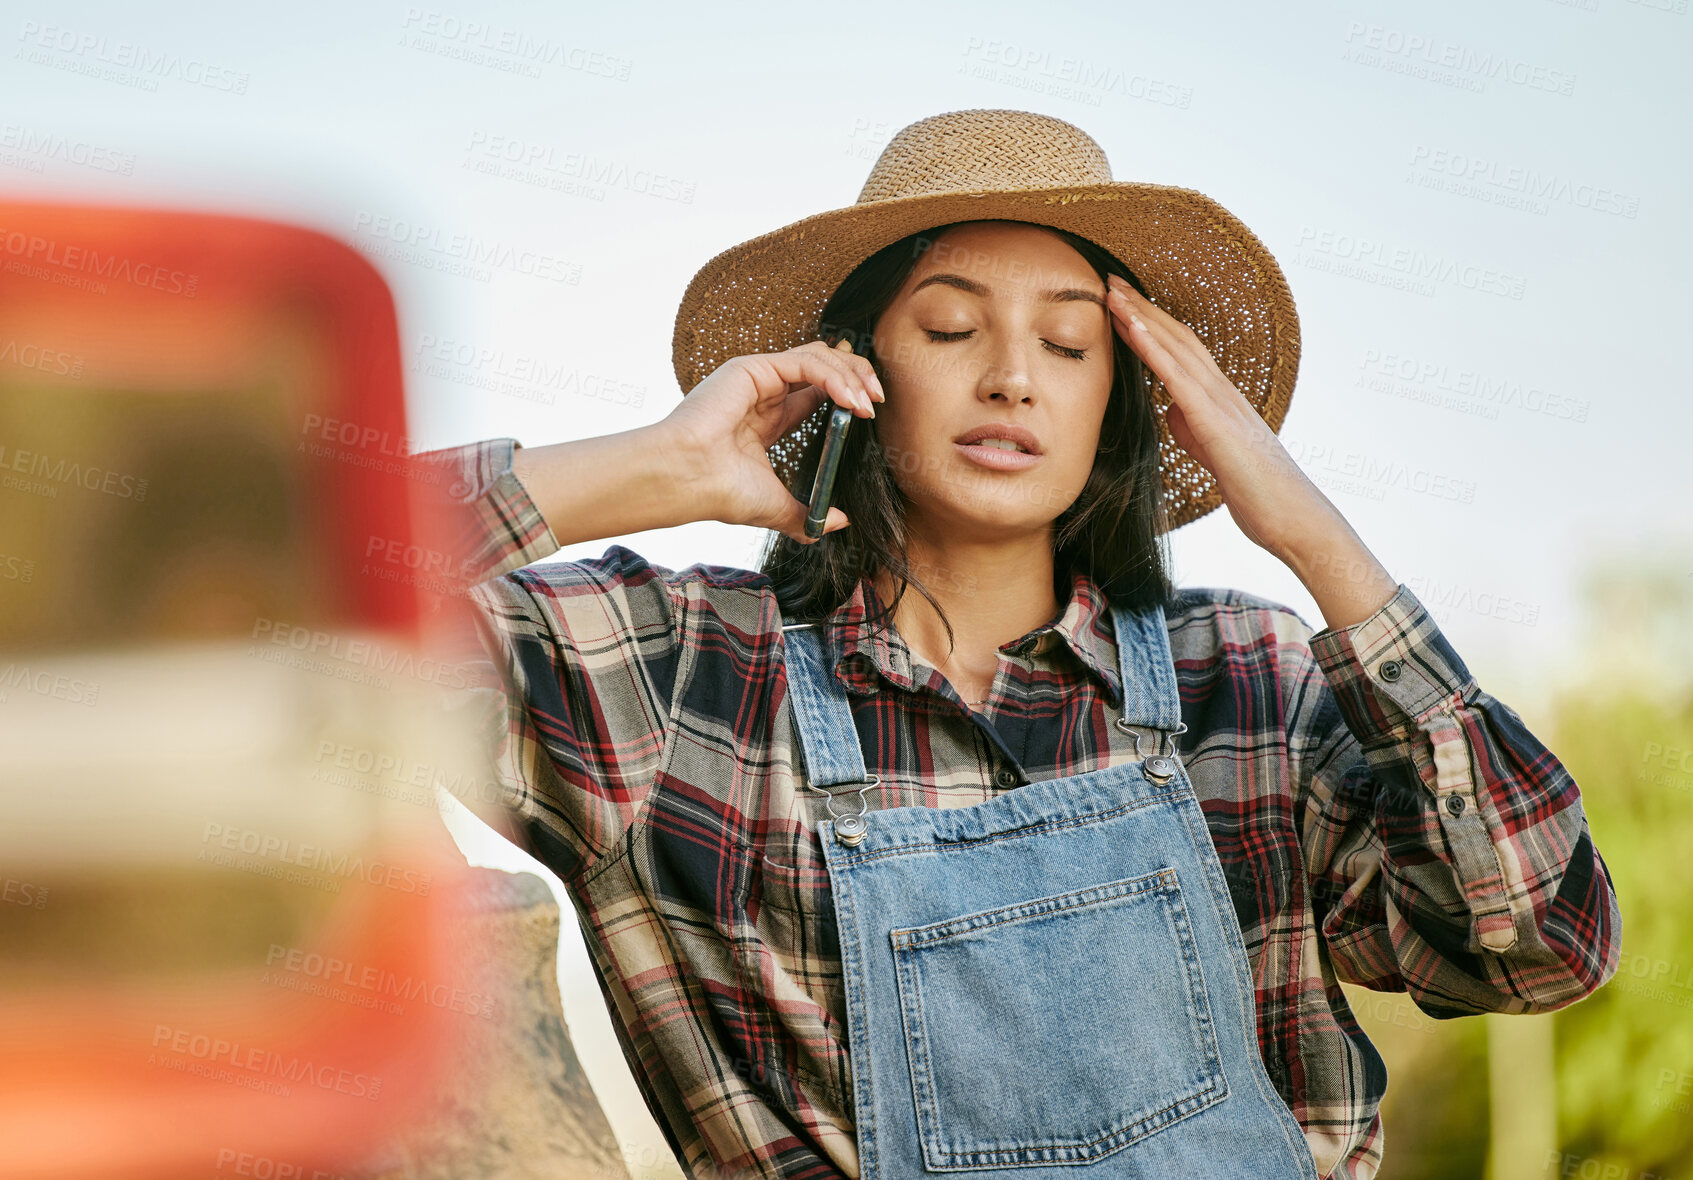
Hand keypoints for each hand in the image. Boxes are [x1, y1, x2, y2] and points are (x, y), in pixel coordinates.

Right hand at [659, 339, 883, 544]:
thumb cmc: (720, 492)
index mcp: (769, 419)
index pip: (819, 392)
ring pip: (818, 357)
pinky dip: (834, 377)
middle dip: (857, 378)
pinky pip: (806, 362)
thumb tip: (839, 522)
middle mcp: (764, 393)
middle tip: (878, 401)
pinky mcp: (753, 368)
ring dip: (851, 376)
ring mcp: (758, 377)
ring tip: (868, 404)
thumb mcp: (777, 506)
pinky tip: (850, 400)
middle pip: (824, 367)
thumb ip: (807, 513)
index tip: (872, 413)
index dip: (849, 395)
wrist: (689, 482)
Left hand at [1104, 273, 1323, 557]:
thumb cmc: (1259, 494)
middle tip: (1109, 279)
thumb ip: (1192, 429)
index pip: (1181, 350)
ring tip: (1111, 291)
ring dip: (1141, 317)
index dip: (1151, 323)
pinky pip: (1179, 379)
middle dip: (1141, 307)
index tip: (1121, 301)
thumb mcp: (1213, 454)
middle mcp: (1222, 392)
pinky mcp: (1216, 424)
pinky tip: (1132, 329)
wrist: (1294, 519)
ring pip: (1176, 348)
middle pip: (1177, 337)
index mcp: (1220, 400)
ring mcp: (1221, 404)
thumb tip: (1169, 411)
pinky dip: (1154, 350)